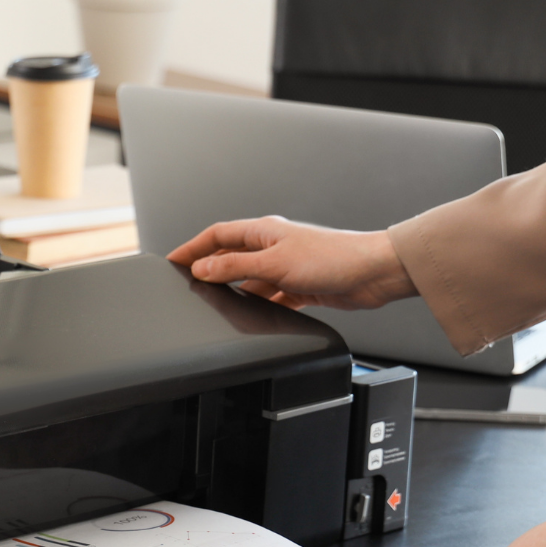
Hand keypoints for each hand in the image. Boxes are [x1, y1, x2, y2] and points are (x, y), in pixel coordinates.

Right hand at [167, 216, 417, 310]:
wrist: (373, 274)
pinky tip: (253, 314)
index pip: (217, 235)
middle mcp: (274, 246)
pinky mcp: (300, 286)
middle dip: (209, 268)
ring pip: (250, 278)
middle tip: (187, 282)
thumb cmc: (333, 258)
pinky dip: (259, 304)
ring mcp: (287, 266)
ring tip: (215, 301)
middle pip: (231, 256)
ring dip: (235, 288)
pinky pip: (270, 296)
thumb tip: (203, 267)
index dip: (193, 247)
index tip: (173, 260)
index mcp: (264, 232)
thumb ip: (235, 266)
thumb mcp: (274, 264)